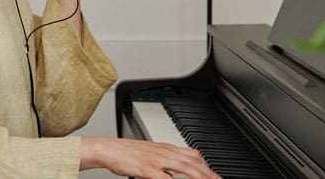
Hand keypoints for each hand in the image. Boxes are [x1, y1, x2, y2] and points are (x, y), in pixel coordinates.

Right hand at [80, 137, 220, 178]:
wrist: (109, 149)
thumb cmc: (127, 153)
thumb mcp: (150, 154)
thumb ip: (165, 161)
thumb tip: (175, 172)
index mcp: (166, 148)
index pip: (193, 154)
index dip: (206, 165)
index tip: (215, 175)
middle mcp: (164, 152)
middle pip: (193, 161)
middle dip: (209, 173)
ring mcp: (157, 160)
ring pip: (184, 167)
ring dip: (199, 176)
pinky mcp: (147, 169)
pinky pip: (165, 177)